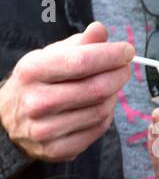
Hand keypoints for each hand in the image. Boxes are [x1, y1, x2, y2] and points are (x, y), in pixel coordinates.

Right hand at [0, 22, 132, 161]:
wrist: (7, 120)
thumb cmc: (35, 83)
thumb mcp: (47, 57)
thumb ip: (77, 44)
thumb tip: (100, 30)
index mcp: (32, 72)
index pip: (81, 62)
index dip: (110, 55)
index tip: (127, 50)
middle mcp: (37, 101)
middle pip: (96, 89)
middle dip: (118, 75)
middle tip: (125, 68)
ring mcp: (46, 129)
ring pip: (101, 111)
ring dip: (113, 96)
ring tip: (110, 86)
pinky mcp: (57, 149)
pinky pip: (97, 130)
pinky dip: (107, 116)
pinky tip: (102, 106)